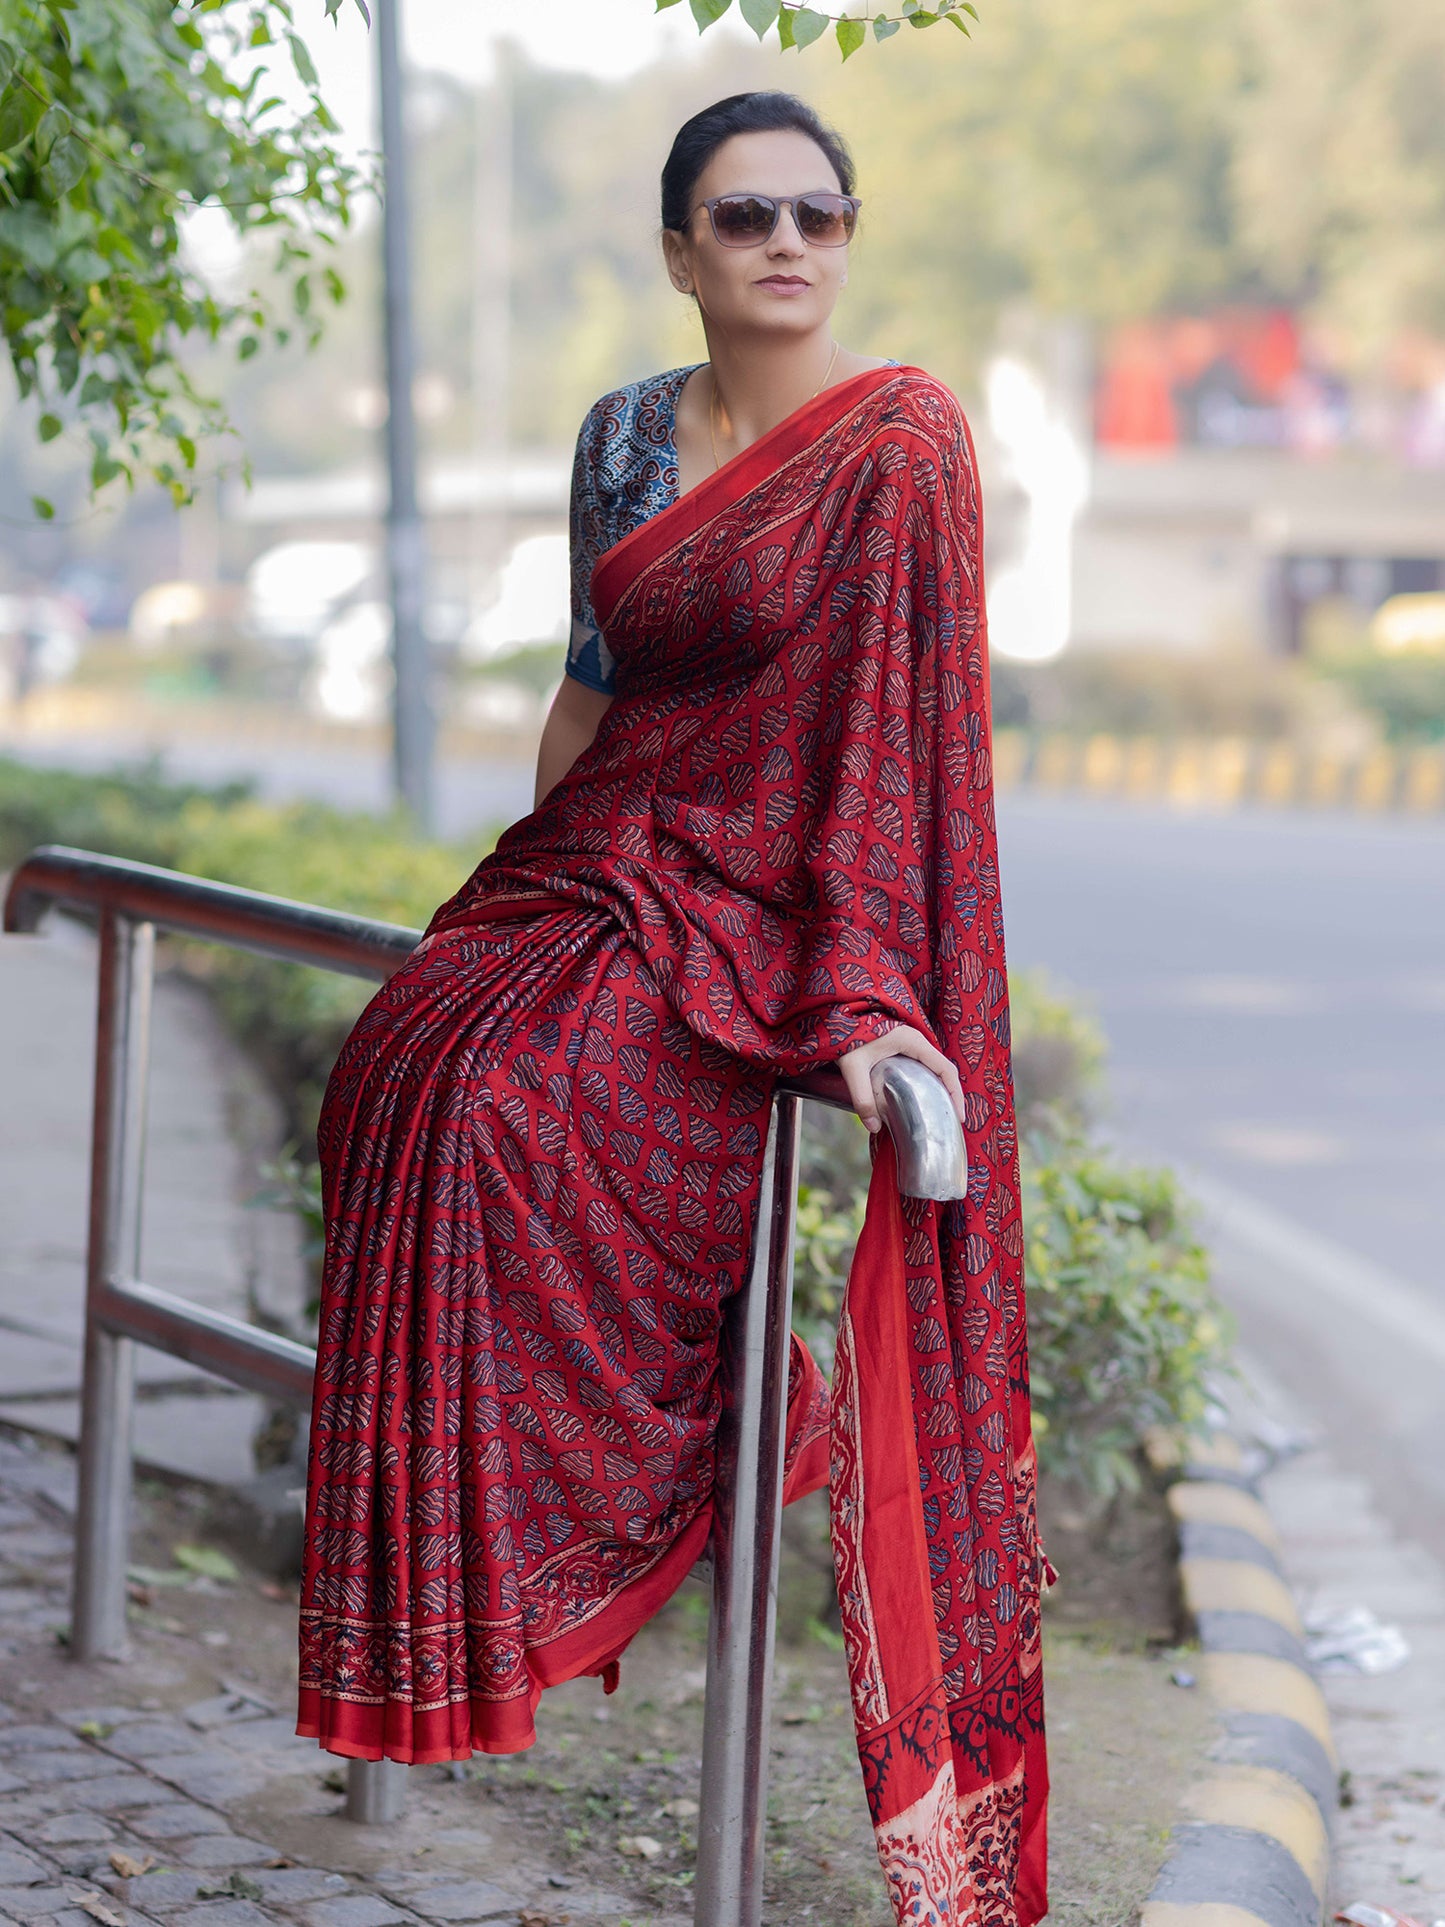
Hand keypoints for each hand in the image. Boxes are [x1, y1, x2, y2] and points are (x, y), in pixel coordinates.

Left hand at [836, 1024, 966, 1134]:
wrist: (836, 1012)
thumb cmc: (845, 1034)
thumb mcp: (853, 1067)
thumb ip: (861, 1097)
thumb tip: (873, 1126)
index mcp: (912, 1041)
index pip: (945, 1068)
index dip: (955, 1092)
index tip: (958, 1115)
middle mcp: (915, 1040)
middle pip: (943, 1069)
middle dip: (950, 1094)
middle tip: (950, 1119)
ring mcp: (908, 1043)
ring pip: (933, 1068)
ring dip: (939, 1088)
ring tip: (938, 1112)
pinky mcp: (899, 1047)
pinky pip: (921, 1066)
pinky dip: (927, 1082)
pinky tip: (921, 1097)